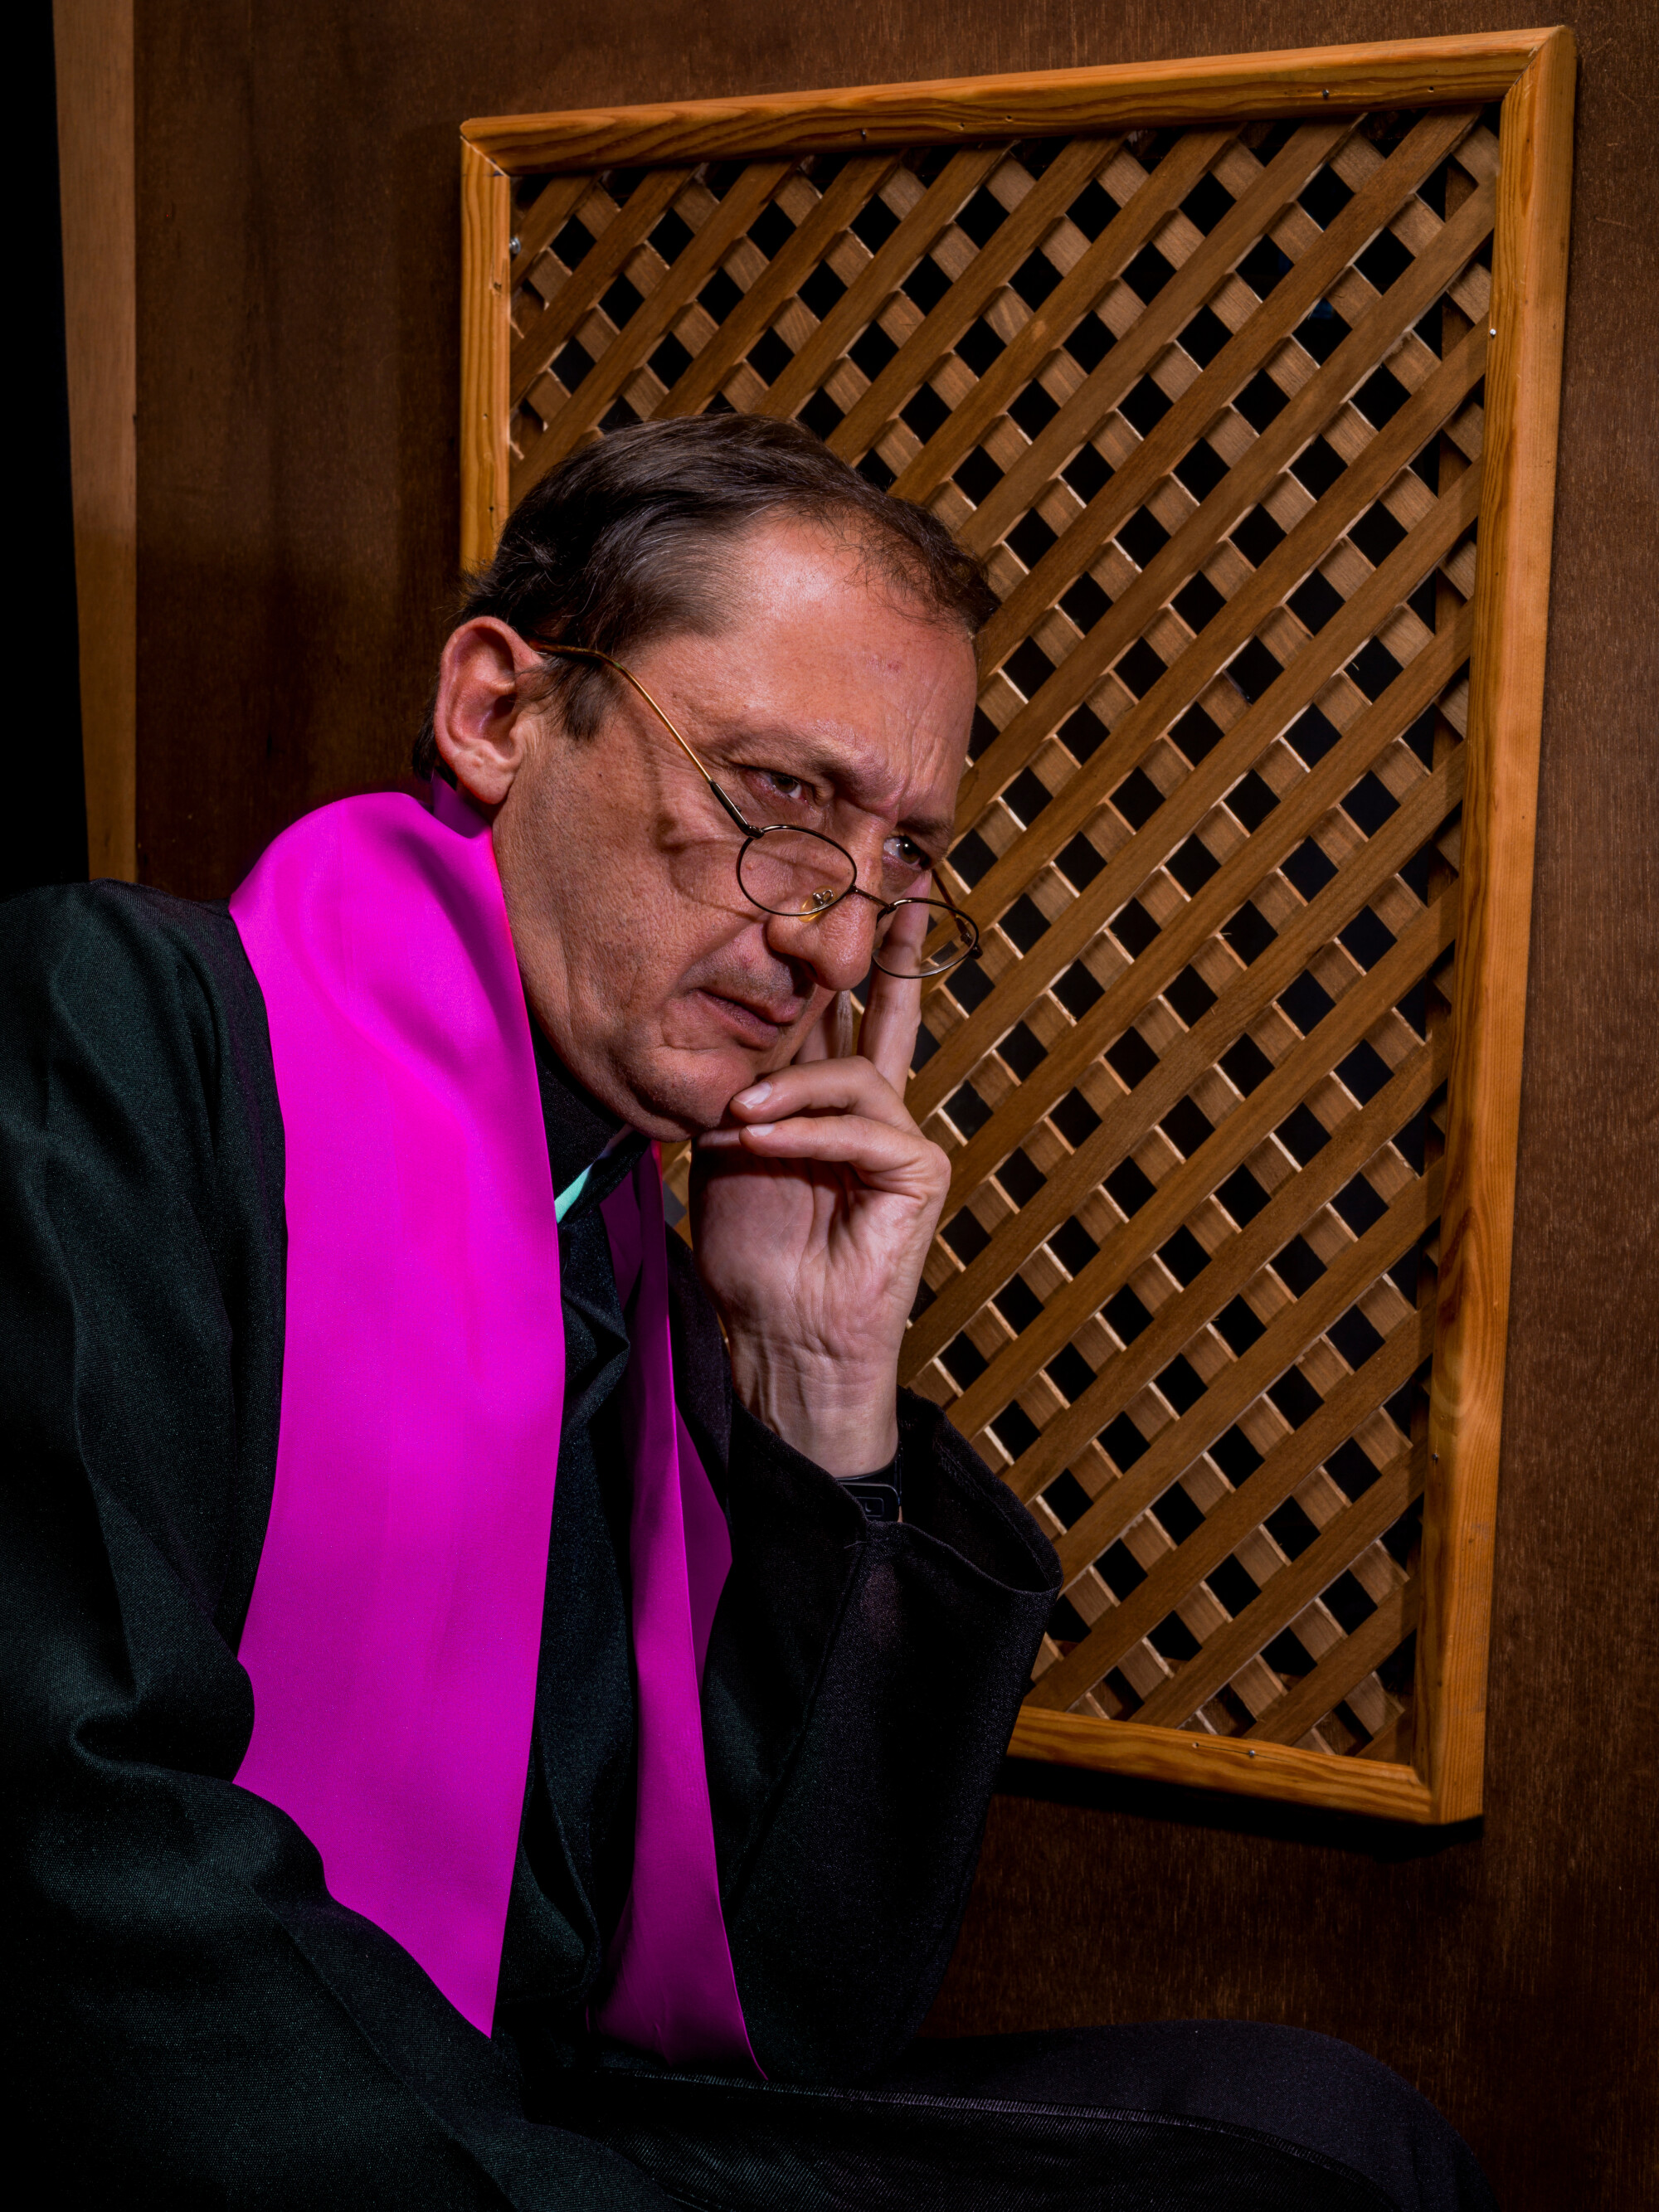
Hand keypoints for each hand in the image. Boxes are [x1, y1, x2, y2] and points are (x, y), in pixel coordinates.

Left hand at [689, 909, 949, 1475]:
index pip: (840, 1017)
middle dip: (892, 951)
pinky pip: (866, 1127)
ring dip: (789, 1090)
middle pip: (886, 1014)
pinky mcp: (919, 1173)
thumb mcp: (727, 1151)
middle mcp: (873, 1109)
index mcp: (827, 1102)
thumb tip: (727, 1032)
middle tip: (900, 885)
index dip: (845, 961)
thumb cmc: (749, 1255)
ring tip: (736, 1120)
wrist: (777, 1339)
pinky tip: (760, 1143)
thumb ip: (739, 1091)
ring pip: (856, 1074)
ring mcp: (901, 1139)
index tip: (845, 899)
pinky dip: (808, 1134)